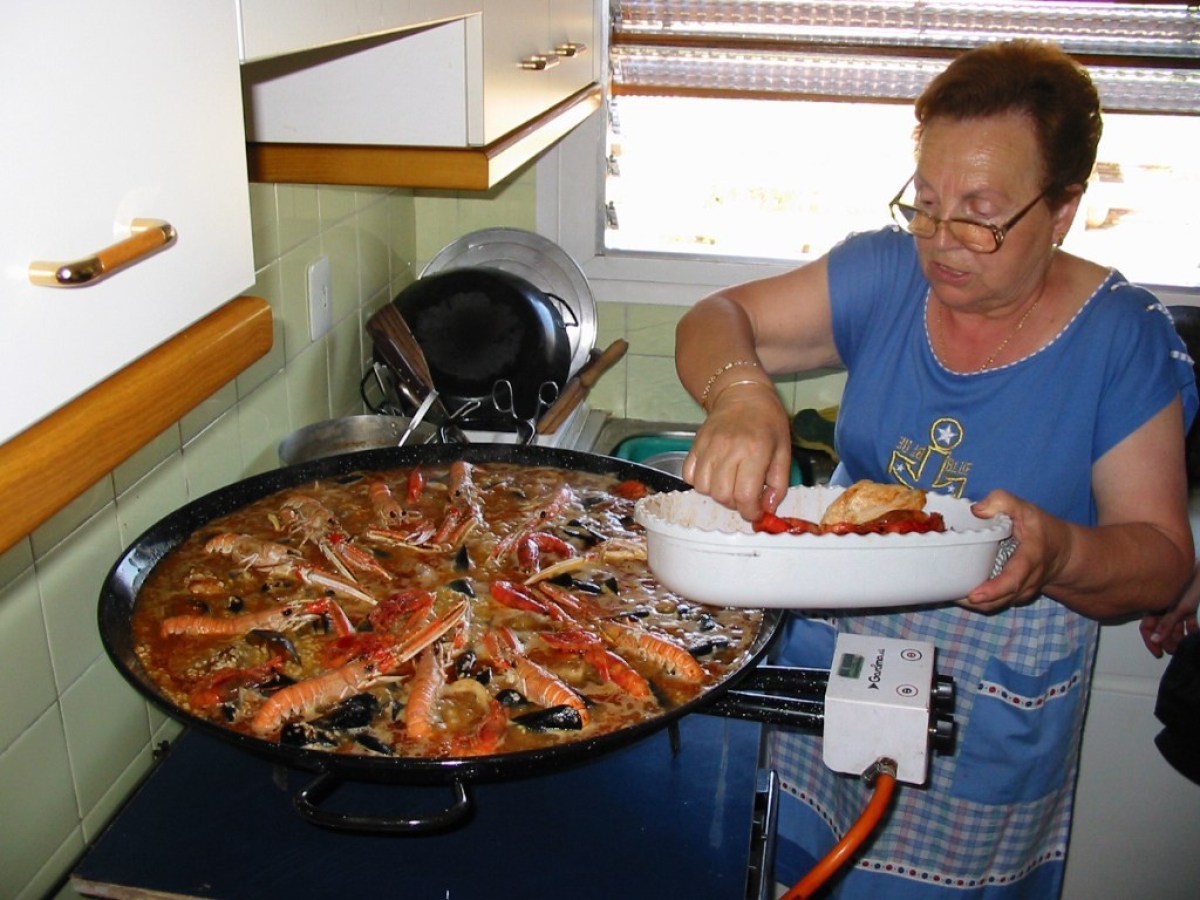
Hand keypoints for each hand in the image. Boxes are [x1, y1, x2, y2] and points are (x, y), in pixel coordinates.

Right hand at [682, 385, 792, 520]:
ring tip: (729, 484)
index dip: (750, 512)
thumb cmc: (768, 422)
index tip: (756, 512)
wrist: (743, 394)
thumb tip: (768, 509)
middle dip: (735, 504)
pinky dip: (700, 482)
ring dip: (717, 494)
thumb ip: (778, 483)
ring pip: (704, 489)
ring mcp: (708, 446)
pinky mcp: (695, 444)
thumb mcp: (784, 451)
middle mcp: (728, 449)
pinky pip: (689, 476)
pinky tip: (714, 475)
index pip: (745, 495)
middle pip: (722, 495)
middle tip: (744, 496)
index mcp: (755, 451)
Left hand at [957, 490, 1067, 613]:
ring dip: (974, 603)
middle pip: (1002, 598)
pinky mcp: (1013, 596)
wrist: (1062, 551)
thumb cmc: (1039, 527)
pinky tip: (957, 590)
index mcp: (1031, 558)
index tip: (974, 595)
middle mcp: (1028, 581)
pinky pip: (995, 603)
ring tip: (950, 592)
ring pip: (996, 604)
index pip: (1015, 579)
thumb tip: (976, 510)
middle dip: (977, 600)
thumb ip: (1003, 501)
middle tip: (951, 595)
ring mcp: (1021, 592)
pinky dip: (977, 601)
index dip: (995, 589)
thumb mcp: (1025, 508)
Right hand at [1140, 564, 1199, 657]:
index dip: (1151, 641)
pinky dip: (1191, 629)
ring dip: (1179, 637)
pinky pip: (1187, 621)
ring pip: (1175, 626)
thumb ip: (1166, 624)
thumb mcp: (1178, 608)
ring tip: (1186, 644)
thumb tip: (1155, 640)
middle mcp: (1163, 607)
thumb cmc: (1189, 586)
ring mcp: (1176, 606)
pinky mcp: (1188, 606)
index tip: (1159, 653)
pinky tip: (1195, 634)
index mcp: (1154, 605)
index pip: (1147, 627)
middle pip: (1161, 629)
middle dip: (1168, 641)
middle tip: (1176, 651)